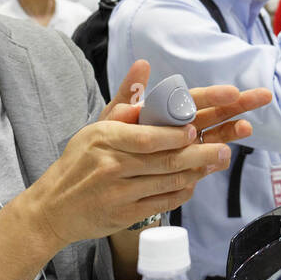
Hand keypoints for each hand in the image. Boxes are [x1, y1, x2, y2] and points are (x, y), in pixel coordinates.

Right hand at [30, 61, 271, 245]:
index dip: (175, 133)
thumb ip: (125, 97)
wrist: (53, 208)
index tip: (197, 126)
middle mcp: (113, 164)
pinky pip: (164, 201)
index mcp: (106, 137)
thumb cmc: (79, 161)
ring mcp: (121, 192)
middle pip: (165, 159)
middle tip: (227, 147)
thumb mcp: (97, 126)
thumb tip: (144, 64)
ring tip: (221, 158)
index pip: (147, 135)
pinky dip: (183, 191)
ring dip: (199, 171)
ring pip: (169, 181)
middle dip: (201, 153)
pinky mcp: (126, 215)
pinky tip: (196, 181)